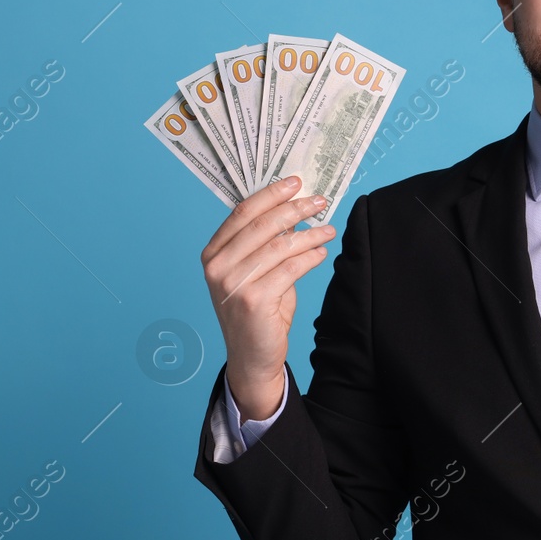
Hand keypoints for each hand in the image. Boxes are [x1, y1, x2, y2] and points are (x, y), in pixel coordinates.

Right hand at [201, 175, 335, 419]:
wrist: (251, 356)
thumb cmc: (256, 310)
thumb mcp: (255, 271)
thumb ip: (267, 243)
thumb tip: (294, 209)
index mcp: (213, 253)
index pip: (243, 212)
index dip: (271, 194)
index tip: (296, 182)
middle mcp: (217, 266)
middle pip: (263, 225)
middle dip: (295, 208)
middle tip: (319, 201)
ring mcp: (233, 284)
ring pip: (280, 246)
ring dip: (309, 234)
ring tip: (327, 229)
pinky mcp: (253, 300)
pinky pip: (290, 269)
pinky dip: (310, 257)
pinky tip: (321, 253)